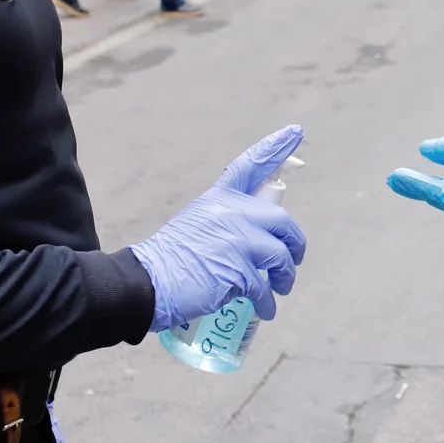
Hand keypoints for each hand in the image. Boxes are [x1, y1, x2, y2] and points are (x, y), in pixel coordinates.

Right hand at [131, 126, 307, 330]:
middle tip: (295, 259)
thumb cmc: (171, 258)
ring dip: (285, 275)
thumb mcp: (197, 223)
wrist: (147, 282)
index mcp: (219, 198)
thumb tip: (254, 238)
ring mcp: (236, 240)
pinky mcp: (237, 270)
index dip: (275, 148)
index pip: (250, 165)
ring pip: (280, 255)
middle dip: (295, 243)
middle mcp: (231, 212)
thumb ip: (225, 222)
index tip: (296, 131)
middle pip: (281, 219)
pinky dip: (267, 302)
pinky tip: (266, 311)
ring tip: (282, 288)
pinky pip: (264, 287)